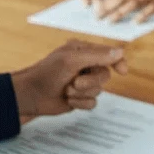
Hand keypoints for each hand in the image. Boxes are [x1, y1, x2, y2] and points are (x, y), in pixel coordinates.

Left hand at [11, 39, 127, 119]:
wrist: (31, 95)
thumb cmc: (47, 73)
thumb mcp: (72, 60)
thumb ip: (97, 56)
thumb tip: (120, 52)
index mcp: (83, 51)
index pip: (108, 54)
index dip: (118, 61)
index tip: (122, 71)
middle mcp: (85, 65)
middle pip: (104, 75)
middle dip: (91, 81)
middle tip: (75, 82)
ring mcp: (83, 82)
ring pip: (99, 90)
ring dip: (82, 93)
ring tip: (67, 90)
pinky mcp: (80, 98)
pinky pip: (92, 103)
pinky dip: (80, 103)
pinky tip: (68, 100)